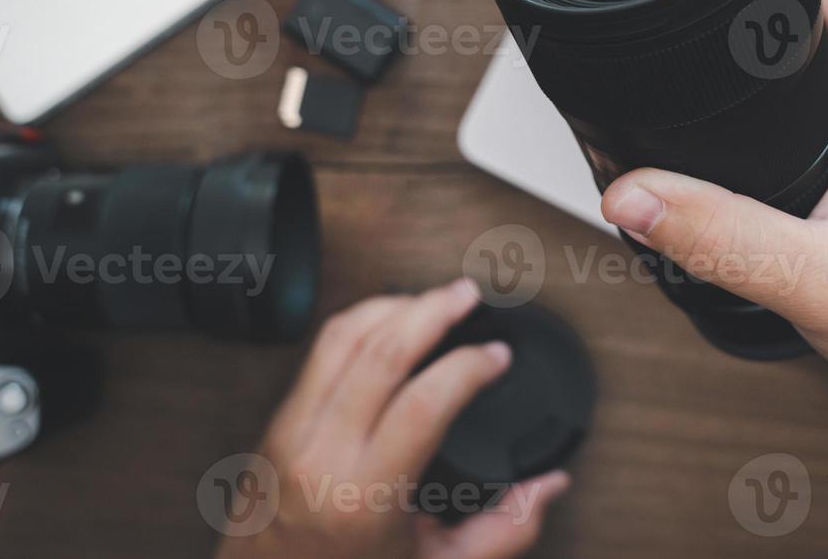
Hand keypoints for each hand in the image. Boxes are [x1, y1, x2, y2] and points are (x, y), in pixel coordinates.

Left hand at [218, 280, 569, 558]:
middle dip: (432, 310)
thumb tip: (550, 486)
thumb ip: (502, 532)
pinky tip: (390, 317)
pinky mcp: (277, 420)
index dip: (467, 367)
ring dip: (393, 304)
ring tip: (434, 297)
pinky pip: (318, 350)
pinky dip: (359, 321)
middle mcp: (322, 455)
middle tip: (468, 295)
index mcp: (364, 497)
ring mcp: (292, 432)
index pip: (422, 404)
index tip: (496, 355)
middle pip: (380, 352)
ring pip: (342, 337)